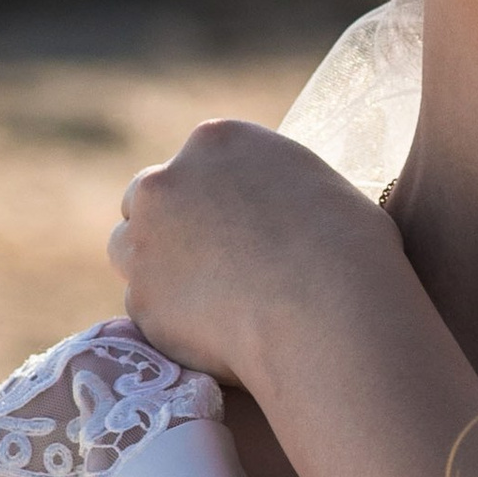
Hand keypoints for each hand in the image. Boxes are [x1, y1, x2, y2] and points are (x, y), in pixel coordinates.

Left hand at [109, 120, 395, 391]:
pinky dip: (171, 322)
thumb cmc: (347, 248)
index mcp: (217, 141)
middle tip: (211, 266)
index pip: (194, 164)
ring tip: (209, 301)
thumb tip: (270, 208)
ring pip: (130, 251)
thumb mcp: (315, 188)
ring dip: (158, 270)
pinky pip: (146, 310)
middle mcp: (167, 181)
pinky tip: (216, 335)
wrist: (327, 311)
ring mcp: (144, 241)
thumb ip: (271, 187)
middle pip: (148, 201)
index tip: (231, 229)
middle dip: (170, 229)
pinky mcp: (141, 300)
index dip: (211, 200)